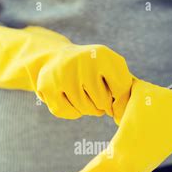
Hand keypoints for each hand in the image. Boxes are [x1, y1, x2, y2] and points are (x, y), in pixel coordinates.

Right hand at [0, 26, 132, 120]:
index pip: (121, 89)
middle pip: (103, 103)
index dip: (118, 97)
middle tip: (94, 92)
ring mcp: (62, 74)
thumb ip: (124, 90)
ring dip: (88, 108)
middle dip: (102, 104)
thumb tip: (120, 117)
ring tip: (83, 94)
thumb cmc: (93, 69)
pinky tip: (70, 99)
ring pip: (85, 110)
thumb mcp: (113, 70)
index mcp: (102, 55)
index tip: (111, 90)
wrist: (58, 58)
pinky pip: (69, 113)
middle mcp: (81, 61)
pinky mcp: (47, 87)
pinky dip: (73, 112)